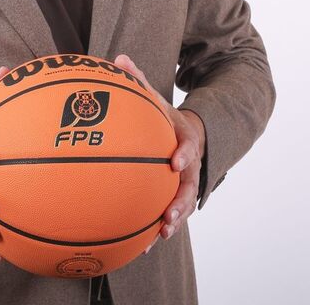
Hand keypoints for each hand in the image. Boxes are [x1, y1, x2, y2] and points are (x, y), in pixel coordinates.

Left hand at [113, 54, 205, 253]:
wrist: (187, 134)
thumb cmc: (163, 118)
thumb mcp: (154, 98)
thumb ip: (138, 82)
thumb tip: (119, 59)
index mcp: (184, 138)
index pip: (188, 145)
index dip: (184, 153)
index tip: (174, 162)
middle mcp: (189, 164)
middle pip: (190, 185)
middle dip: (182, 202)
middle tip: (170, 215)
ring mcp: (184, 183)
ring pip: (183, 206)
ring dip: (174, 222)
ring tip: (160, 236)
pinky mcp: (175, 197)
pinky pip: (168, 216)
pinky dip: (156, 232)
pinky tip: (141, 249)